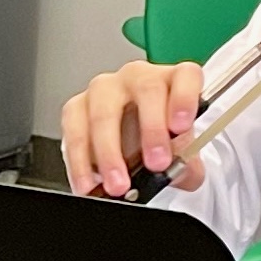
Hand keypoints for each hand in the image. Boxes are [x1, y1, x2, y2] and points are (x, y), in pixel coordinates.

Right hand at [59, 60, 211, 197]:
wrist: (134, 151)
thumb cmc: (162, 144)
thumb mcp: (181, 156)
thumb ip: (184, 164)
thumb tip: (175, 173)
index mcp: (173, 81)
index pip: (186, 75)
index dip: (185, 98)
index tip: (181, 126)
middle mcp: (139, 77)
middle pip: (147, 90)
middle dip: (152, 129)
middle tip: (156, 164)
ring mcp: (105, 89)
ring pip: (104, 112)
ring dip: (110, 152)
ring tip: (118, 184)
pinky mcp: (76, 107)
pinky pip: (75, 131)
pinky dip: (80, 162)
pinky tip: (89, 183)